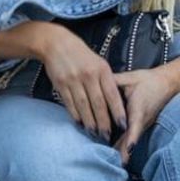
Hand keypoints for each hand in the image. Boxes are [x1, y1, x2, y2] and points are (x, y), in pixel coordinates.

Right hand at [35, 23, 125, 141]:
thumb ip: (106, 80)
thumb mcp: (99, 63)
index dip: (117, 111)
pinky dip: (75, 114)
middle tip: (107, 135)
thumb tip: (113, 102)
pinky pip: (69, 103)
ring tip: (94, 132)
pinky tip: (79, 123)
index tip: (123, 124)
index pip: (112, 94)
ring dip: (89, 121)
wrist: (56, 44)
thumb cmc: (81, 54)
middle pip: (98, 103)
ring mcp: (73, 80)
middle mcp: (88, 75)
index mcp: (102, 70)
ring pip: (83, 105)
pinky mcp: (60, 84)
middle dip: (103, 121)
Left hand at [113, 62, 179, 162]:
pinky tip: (116, 155)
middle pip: (132, 138)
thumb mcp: (129, 79)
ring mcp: (143, 123)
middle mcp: (142, 119)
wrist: (166, 83)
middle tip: (116, 164)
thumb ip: (112, 82)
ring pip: (131, 140)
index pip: (136, 125)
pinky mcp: (141, 125)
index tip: (129, 147)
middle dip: (125, 151)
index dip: (132, 137)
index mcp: (139, 108)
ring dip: (123, 151)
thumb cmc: (147, 80)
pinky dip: (124, 146)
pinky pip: (131, 137)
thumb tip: (94, 84)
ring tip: (114, 164)